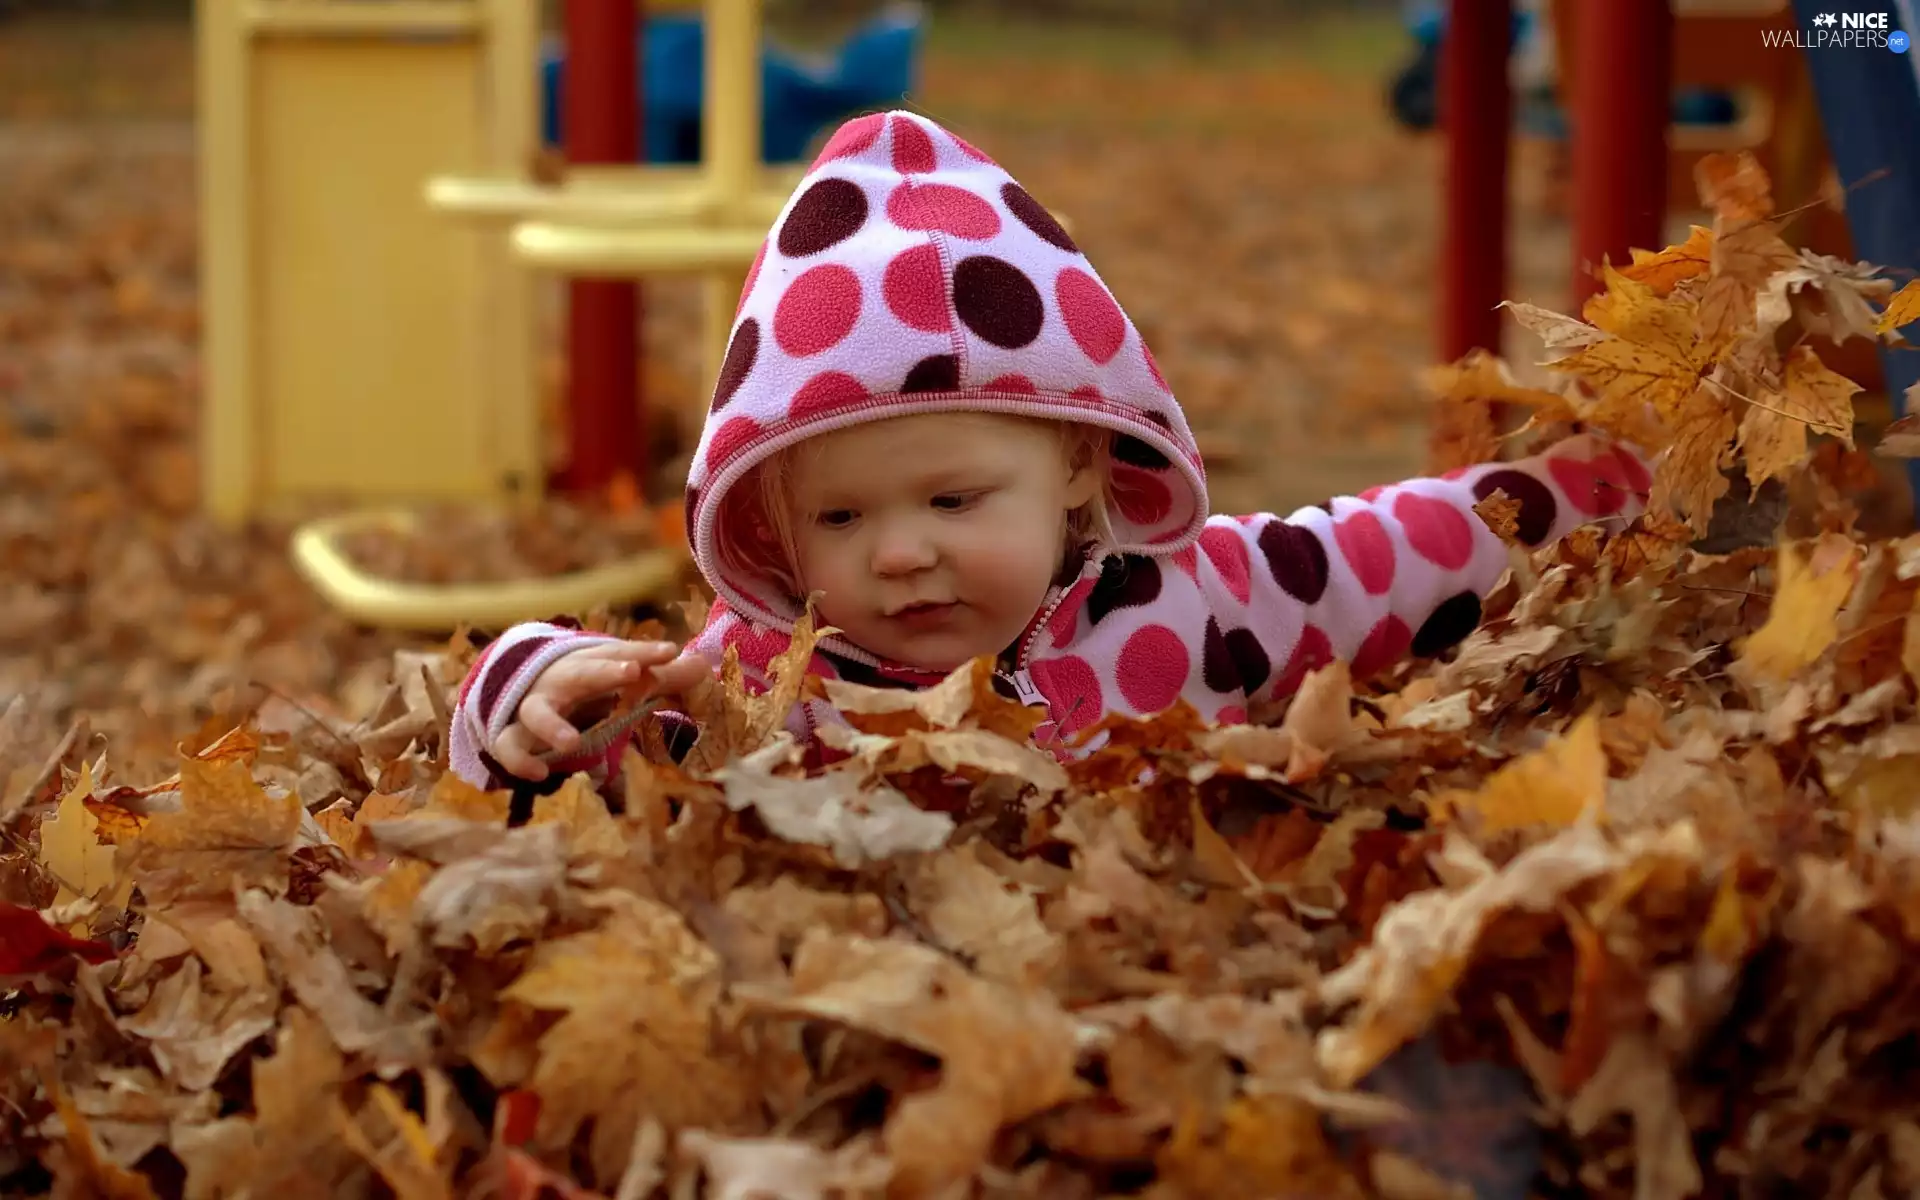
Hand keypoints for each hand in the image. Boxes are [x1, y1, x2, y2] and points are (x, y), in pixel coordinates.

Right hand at [486, 640, 710, 780]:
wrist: (519, 686)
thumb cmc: (583, 683)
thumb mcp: (618, 677)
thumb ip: (660, 675)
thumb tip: (702, 665)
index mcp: (589, 663)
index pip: (618, 652)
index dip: (643, 652)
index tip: (671, 651)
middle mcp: (561, 681)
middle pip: (580, 672)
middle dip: (604, 672)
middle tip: (633, 672)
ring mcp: (534, 708)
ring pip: (536, 712)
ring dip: (551, 725)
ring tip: (571, 744)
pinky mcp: (514, 735)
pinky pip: (509, 746)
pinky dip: (520, 759)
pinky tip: (540, 774)